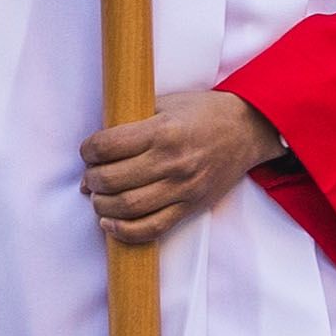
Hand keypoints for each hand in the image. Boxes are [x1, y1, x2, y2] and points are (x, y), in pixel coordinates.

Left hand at [81, 86, 275, 250]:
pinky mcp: (190, 207)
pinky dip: (124, 231)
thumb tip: (98, 147)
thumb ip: (135, 121)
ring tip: (98, 197)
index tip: (88, 151)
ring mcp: (183, 188)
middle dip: (92, 180)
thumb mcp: (168, 103)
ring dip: (102, 206)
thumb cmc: (204, 112)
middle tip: (90, 177)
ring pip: (128, 208)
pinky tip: (110, 224)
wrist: (247, 130)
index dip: (88, 150)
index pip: (108, 146)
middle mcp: (173, 162)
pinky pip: (152, 228)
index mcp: (164, 130)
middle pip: (113, 180)